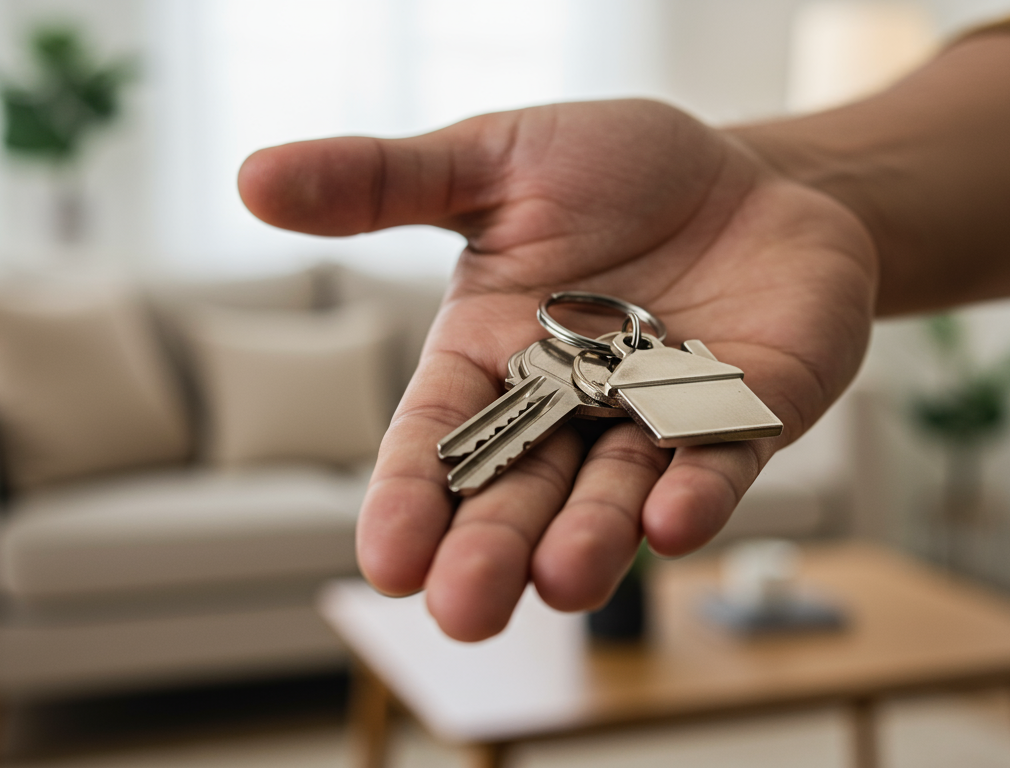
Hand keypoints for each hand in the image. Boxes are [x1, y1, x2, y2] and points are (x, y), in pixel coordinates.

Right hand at [238, 99, 875, 640]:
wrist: (759, 176)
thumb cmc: (623, 172)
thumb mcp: (495, 163)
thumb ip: (385, 182)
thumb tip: (251, 176)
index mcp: (493, 357)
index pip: (437, 440)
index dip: (410, 499)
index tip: (385, 562)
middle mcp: (570, 408)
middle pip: (519, 492)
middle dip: (491, 549)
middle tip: (464, 611)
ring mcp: (659, 422)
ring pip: (614, 497)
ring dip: (589, 542)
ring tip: (561, 581)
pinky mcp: (745, 419)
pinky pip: (720, 464)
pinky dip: (697, 493)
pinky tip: (670, 525)